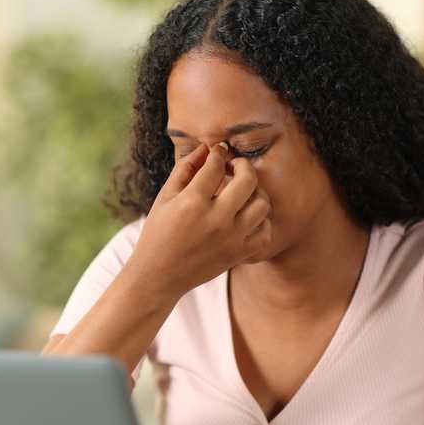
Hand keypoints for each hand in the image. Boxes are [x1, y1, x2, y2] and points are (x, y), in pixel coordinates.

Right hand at [128, 143, 271, 299]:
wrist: (158, 275)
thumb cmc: (158, 233)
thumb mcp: (165, 198)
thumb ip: (185, 170)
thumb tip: (205, 148)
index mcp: (192, 202)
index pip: (216, 165)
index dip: (218, 153)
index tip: (217, 152)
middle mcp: (215, 219)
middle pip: (247, 180)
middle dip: (243, 165)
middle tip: (235, 167)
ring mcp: (230, 238)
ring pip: (262, 204)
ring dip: (255, 192)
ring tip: (242, 192)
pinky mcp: (238, 254)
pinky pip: (265, 232)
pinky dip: (260, 222)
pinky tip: (246, 217)